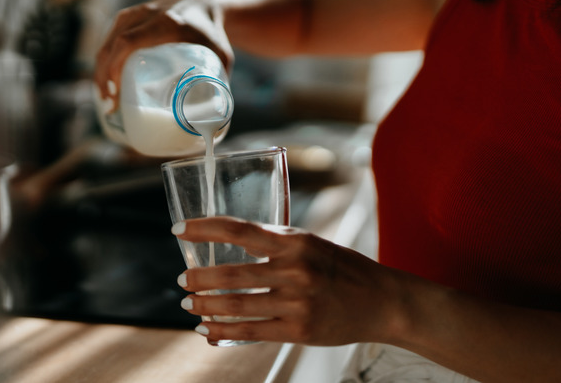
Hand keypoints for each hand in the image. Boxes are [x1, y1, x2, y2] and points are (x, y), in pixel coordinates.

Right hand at [94, 0, 233, 112]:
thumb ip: (220, 84)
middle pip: (112, 45)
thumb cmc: (212, 32)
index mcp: (166, 23)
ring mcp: (134, 13)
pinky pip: (108, 39)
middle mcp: (145, 15)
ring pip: (106, 43)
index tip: (115, 93)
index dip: (115, 68)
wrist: (203, 2)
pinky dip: (104, 61)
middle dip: (104, 77)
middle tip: (110, 105)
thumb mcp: (221, 55)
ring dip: (100, 71)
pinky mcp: (128, 17)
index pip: (128, 43)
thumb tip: (213, 122)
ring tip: (106, 98)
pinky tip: (105, 81)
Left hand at [172, 217, 405, 345]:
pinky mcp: (299, 330)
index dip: (204, 229)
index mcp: (295, 242)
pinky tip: (208, 331)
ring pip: (236, 305)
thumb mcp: (311, 243)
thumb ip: (275, 243)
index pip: (239, 230)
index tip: (178, 230)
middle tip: (182, 281)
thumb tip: (231, 241)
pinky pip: (251, 331)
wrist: (382, 301)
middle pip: (230, 274)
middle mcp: (295, 270)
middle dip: (198, 279)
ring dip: (205, 306)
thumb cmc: (341, 268)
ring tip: (189, 305)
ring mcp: (297, 303)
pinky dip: (223, 331)